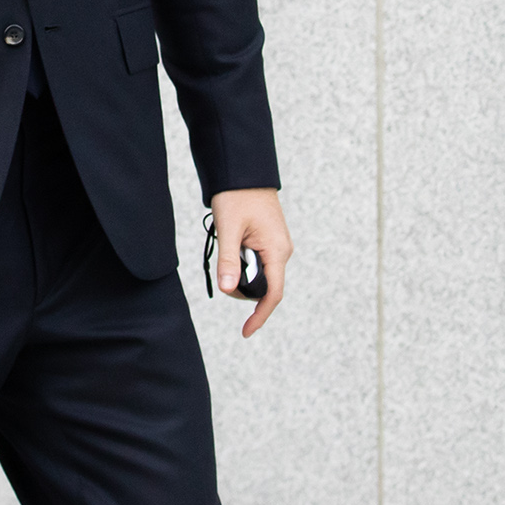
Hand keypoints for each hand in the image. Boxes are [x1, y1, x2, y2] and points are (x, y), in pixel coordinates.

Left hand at [210, 187, 292, 338]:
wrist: (244, 172)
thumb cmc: (237, 196)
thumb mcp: (229, 229)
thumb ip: (228, 260)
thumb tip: (228, 290)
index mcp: (278, 251)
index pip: (272, 294)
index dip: (259, 315)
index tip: (245, 332)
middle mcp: (281, 252)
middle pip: (263, 287)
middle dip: (241, 286)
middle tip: (223, 266)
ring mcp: (276, 247)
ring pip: (258, 275)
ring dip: (240, 271)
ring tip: (228, 244)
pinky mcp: (269, 242)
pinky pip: (256, 263)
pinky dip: (241, 262)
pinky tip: (232, 245)